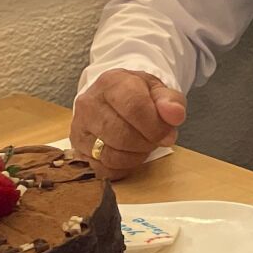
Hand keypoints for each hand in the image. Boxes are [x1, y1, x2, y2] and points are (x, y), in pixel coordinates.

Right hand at [69, 69, 186, 180]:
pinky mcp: (77, 149)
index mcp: (111, 82)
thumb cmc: (136, 94)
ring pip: (110, 155)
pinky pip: (101, 170)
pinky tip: (128, 155)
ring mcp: (79, 128)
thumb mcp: (157, 89)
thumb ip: (170, 100)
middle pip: (122, 135)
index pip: (135, 108)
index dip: (156, 126)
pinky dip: (121, 168)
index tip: (167, 131)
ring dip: (135, 156)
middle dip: (146, 142)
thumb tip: (176, 115)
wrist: (112, 98)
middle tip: (155, 138)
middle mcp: (89, 104)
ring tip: (142, 145)